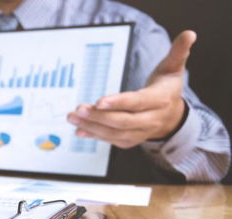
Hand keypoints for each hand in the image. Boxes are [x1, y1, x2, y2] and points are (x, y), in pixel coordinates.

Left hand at [67, 31, 195, 148]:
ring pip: (114, 133)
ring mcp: (140, 133)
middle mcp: (151, 120)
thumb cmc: (166, 88)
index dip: (118, 103)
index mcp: (160, 100)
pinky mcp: (130, 141)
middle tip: (77, 109)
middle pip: (122, 121)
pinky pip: (110, 140)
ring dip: (92, 126)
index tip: (99, 101)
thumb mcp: (173, 68)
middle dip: (98, 116)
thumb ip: (177, 52)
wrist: (171, 116)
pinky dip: (94, 135)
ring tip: (72, 117)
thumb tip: (188, 34)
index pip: (137, 103)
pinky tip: (79, 129)